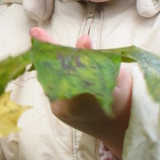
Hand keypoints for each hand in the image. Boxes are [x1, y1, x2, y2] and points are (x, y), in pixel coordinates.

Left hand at [31, 28, 131, 156]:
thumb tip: (83, 39)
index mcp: (83, 97)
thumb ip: (94, 58)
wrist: (122, 127)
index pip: (62, 65)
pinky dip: (52, 73)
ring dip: (48, 62)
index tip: (36, 32)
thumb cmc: (123, 97)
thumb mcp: (114, 74)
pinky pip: (51, 87)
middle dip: (47, 52)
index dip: (50, 48)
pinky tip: (52, 60)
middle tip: (37, 33)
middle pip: (50, 72)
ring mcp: (60, 111)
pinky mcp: (58, 112)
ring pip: (49, 79)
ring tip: (41, 40)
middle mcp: (67, 106)